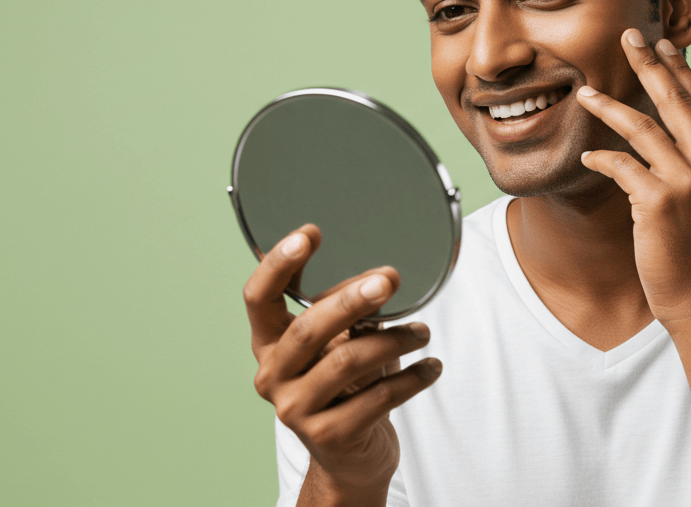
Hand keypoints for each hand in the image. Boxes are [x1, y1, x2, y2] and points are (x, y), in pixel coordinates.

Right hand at [242, 225, 441, 499]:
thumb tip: (382, 276)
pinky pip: (378, 396)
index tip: (310, 232)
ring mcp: (296, 409)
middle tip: (389, 279)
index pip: (258, 297)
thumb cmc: (347, 388)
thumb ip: (345, 313)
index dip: (279, 263)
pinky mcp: (329, 436)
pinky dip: (413, 378)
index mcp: (270, 345)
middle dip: (350, 300)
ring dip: (395, 340)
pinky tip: (432, 366)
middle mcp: (273, 375)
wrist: (351, 458)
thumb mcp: (338, 345)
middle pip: (308, 327)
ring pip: (348, 361)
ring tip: (423, 332)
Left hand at [577, 29, 690, 330]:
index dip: (682, 72)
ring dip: (611, 106)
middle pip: (677, 102)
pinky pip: (622, 166)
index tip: (664, 47)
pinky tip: (587, 155)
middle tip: (629, 37)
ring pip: (644, 127)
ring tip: (586, 92)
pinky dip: (602, 158)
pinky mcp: (659, 203)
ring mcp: (689, 183)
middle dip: (650, 66)